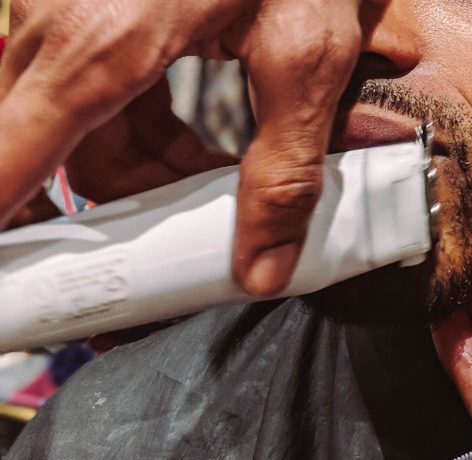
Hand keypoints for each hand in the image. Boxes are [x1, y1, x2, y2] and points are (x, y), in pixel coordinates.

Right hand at [0, 0, 362, 293]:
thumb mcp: (304, 56)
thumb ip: (281, 168)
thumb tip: (259, 268)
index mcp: (99, 45)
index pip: (3, 163)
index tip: (11, 284)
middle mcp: (58, 24)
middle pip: (47, 154)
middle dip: (114, 209)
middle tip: (173, 247)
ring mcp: (68, 8)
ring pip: (75, 124)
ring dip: (141, 170)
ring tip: (218, 189)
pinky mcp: (94, 6)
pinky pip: (95, 89)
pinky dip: (143, 128)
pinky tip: (202, 144)